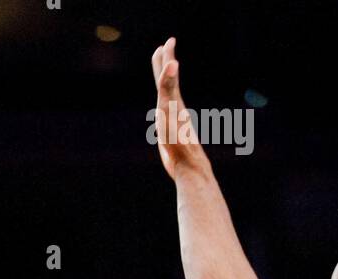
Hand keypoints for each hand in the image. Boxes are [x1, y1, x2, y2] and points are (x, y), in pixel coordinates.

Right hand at [150, 37, 198, 179]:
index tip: (169, 41)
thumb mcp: (169, 110)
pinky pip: (167, 112)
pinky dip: (165, 105)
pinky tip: (164, 108)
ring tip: (164, 74)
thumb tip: (173, 62)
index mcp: (173, 100)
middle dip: (165, 64)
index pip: (168, 73)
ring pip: (168, 96)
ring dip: (165, 83)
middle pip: (168, 82)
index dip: (167, 57)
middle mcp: (174, 107)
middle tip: (164, 48)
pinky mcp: (172, 133)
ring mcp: (174, 120)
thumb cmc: (178, 139)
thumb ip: (168, 86)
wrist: (188, 165)